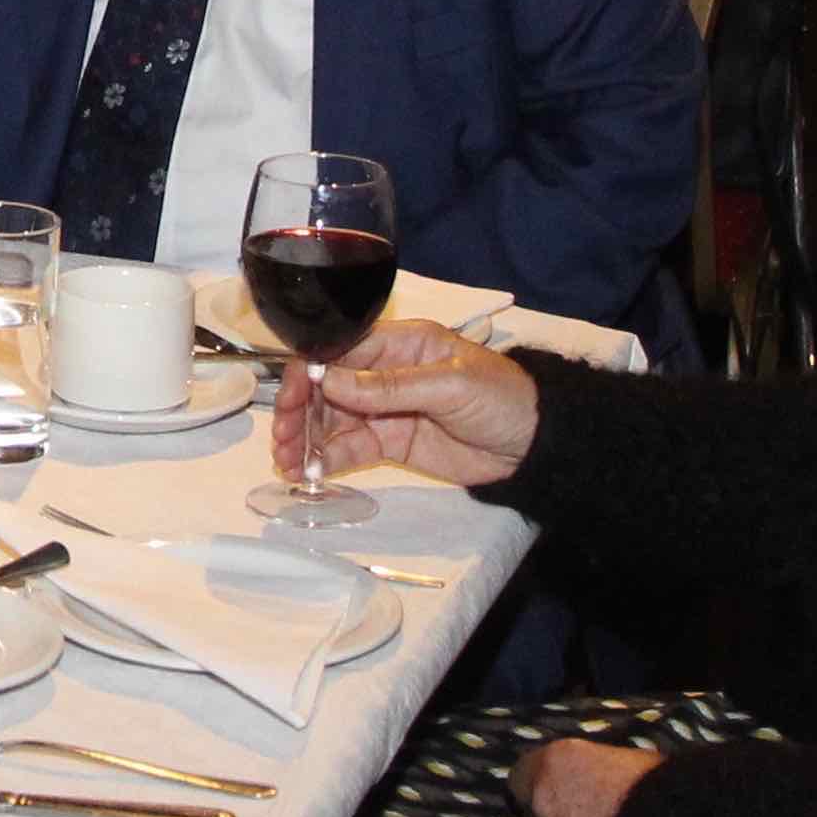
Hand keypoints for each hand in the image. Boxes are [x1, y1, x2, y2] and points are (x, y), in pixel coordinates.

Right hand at [270, 319, 540, 485]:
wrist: (534, 444)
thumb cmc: (501, 397)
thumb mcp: (448, 384)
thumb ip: (389, 385)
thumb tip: (330, 381)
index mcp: (398, 343)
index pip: (339, 352)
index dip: (309, 374)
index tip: (291, 399)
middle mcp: (382, 373)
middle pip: (326, 389)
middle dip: (300, 412)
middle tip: (282, 439)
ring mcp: (384, 410)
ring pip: (331, 421)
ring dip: (305, 440)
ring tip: (287, 463)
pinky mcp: (389, 442)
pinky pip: (349, 449)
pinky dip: (325, 460)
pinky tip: (306, 473)